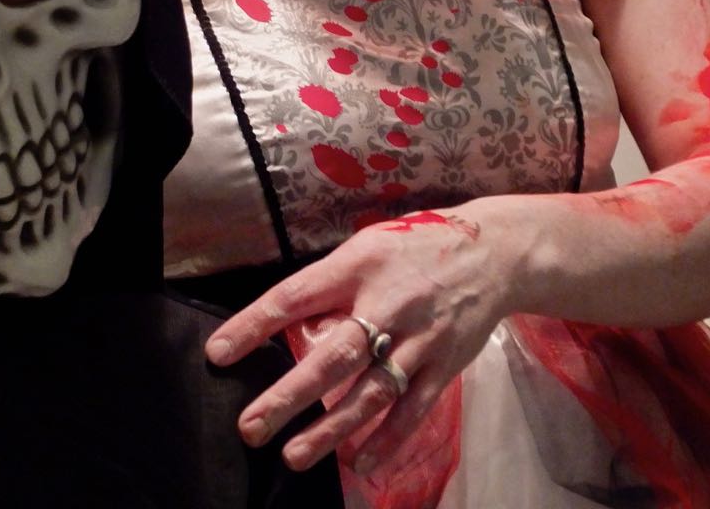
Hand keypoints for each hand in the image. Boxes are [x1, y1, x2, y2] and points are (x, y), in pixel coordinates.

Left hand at [204, 208, 508, 474]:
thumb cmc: (413, 248)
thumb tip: (287, 322)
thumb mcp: (365, 248)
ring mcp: (418, 338)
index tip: (218, 352)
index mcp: (356, 266)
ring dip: (331, 429)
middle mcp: (386, 303)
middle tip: (251, 426)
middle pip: (333, 355)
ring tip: (293, 456)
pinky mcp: (445, 365)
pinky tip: (361, 462)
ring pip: (370, 391)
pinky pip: (413, 408)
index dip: (254, 324)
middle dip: (289, 395)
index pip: (295, 296)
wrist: (492, 253)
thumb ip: (331, 284)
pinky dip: (389, 438)